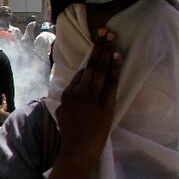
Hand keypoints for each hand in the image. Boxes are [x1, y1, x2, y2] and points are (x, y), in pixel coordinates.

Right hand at [56, 28, 121, 160]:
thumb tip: (67, 93)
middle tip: (104, 30)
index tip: (98, 47)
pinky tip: (117, 54)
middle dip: (98, 46)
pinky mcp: (105, 102)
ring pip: (99, 69)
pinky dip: (114, 67)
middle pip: (90, 64)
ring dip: (106, 50)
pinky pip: (110, 81)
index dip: (90, 60)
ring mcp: (92, 97)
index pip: (81, 73)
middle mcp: (79, 92)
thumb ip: (65, 101)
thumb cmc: (70, 133)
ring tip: (111, 36)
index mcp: (68, 94)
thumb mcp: (61, 114)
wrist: (79, 148)